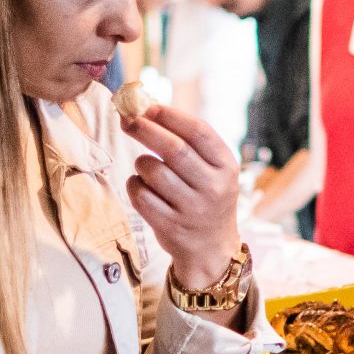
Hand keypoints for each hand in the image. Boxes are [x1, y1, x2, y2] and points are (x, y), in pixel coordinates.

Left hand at [121, 102, 241, 291]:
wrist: (212, 248)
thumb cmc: (205, 196)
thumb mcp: (213, 169)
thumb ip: (188, 142)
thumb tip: (145, 108)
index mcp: (226, 166)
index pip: (198, 132)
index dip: (169, 115)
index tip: (147, 105)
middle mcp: (213, 188)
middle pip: (174, 149)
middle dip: (146, 129)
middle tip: (126, 119)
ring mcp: (192, 209)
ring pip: (154, 172)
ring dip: (141, 163)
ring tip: (145, 166)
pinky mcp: (171, 226)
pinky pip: (141, 195)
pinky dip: (134, 184)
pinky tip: (141, 185)